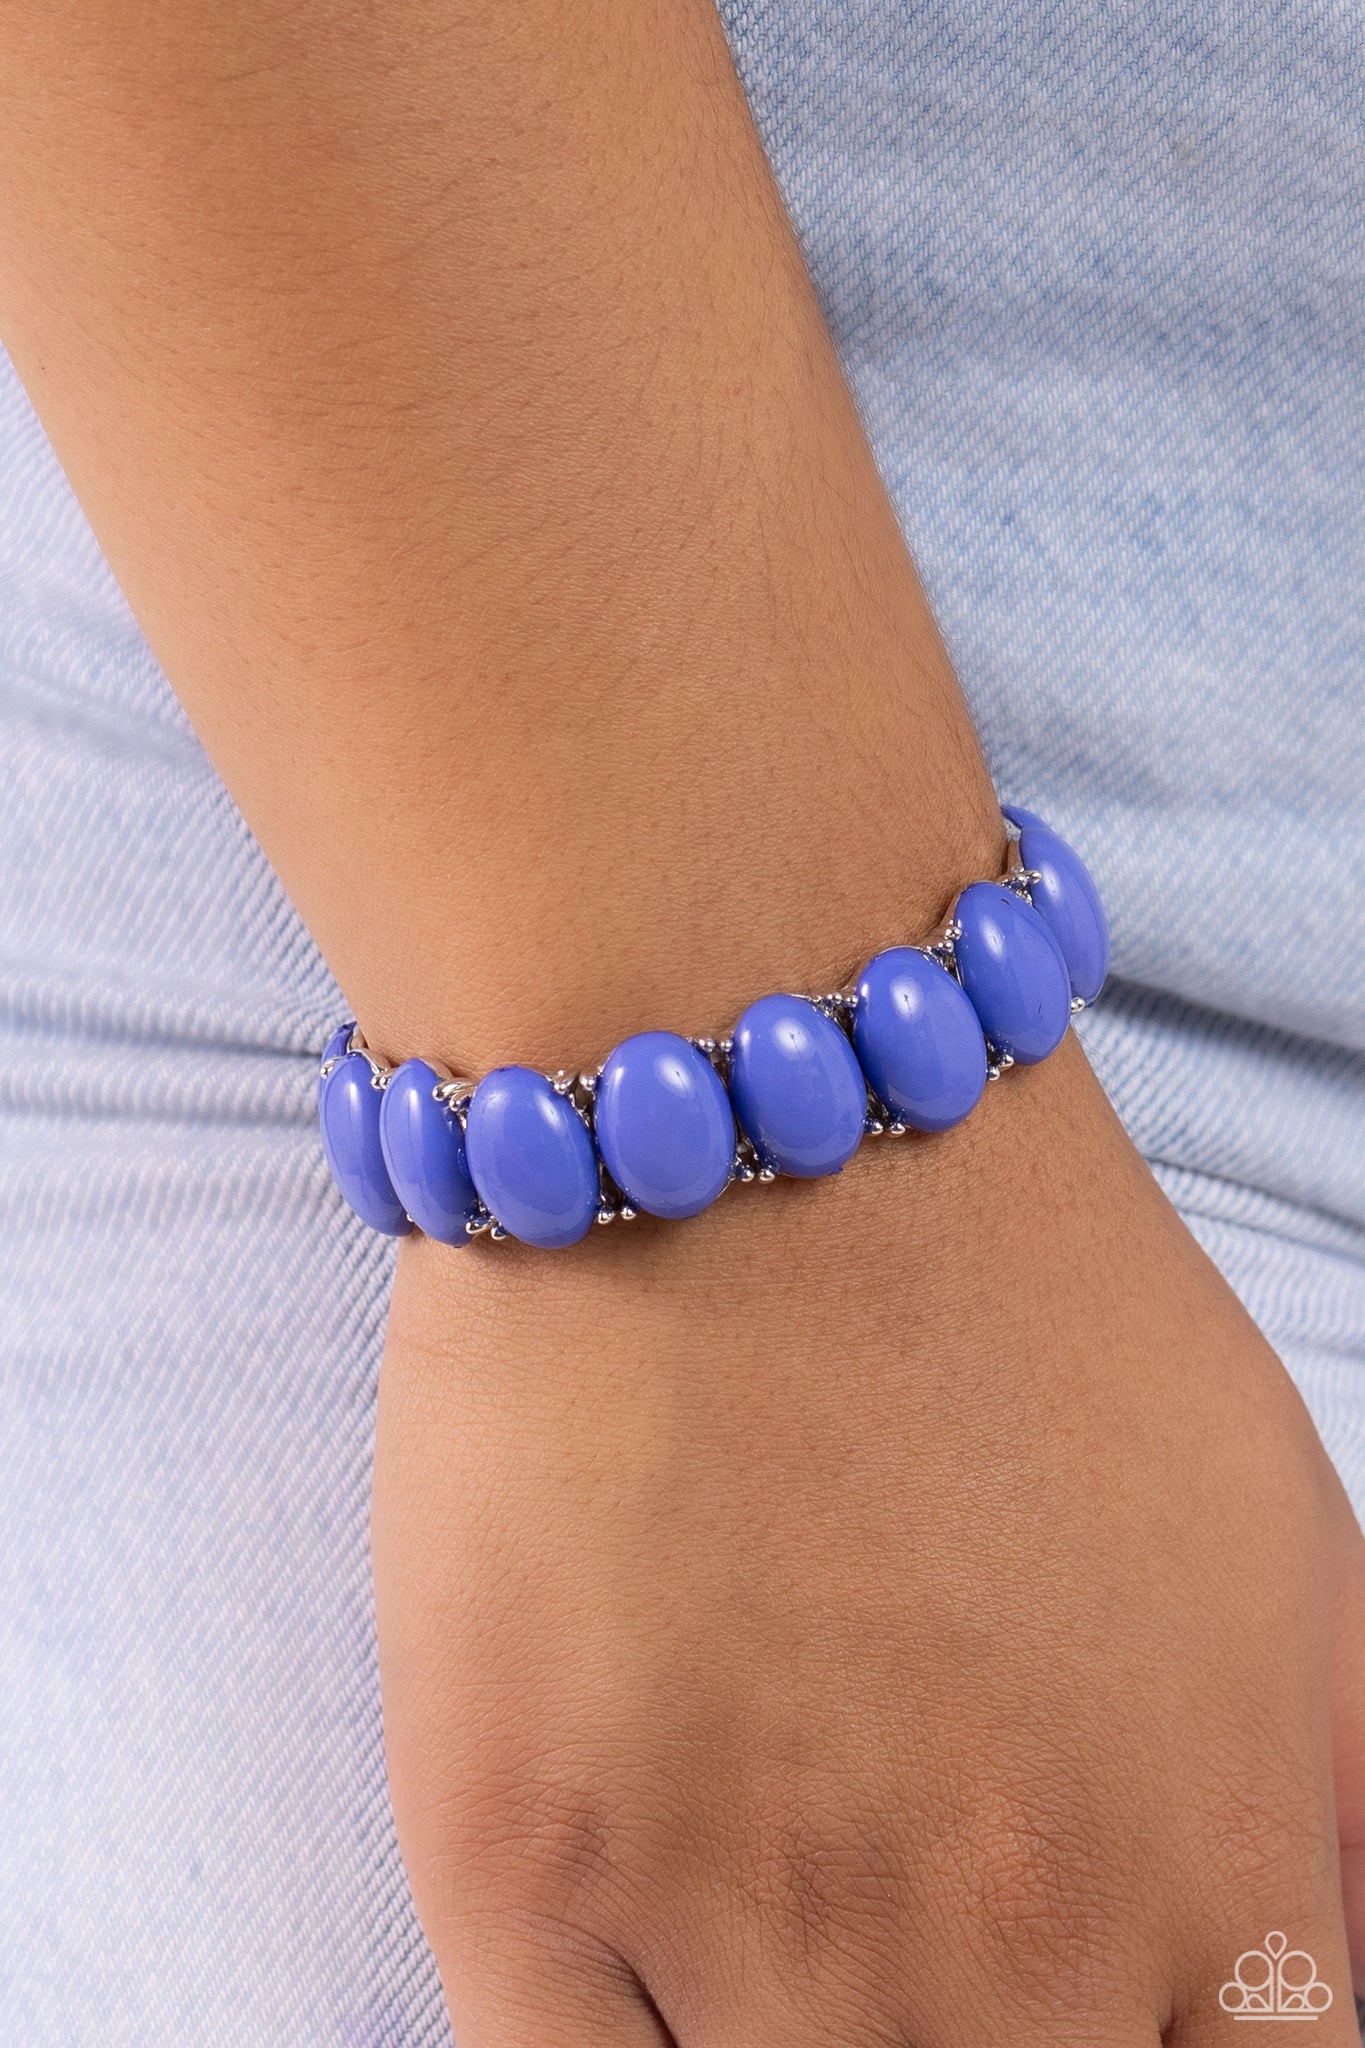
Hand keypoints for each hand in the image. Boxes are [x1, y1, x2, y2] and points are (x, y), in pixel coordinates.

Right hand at [373, 1036, 1364, 2044]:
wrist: (753, 1103)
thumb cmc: (1020, 1295)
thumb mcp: (1293, 1544)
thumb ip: (1327, 1810)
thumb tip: (1310, 1985)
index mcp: (1212, 1877)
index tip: (1088, 2013)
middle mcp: (1001, 1945)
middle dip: (976, 2040)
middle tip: (908, 1919)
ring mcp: (750, 1914)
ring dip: (793, 2030)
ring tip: (776, 1866)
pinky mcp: (520, 1853)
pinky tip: (639, 1964)